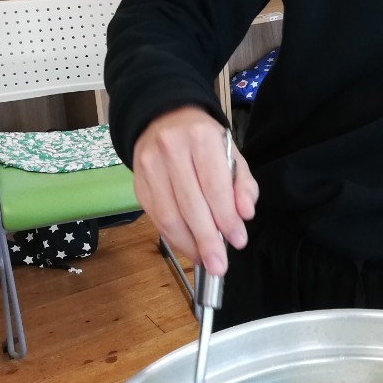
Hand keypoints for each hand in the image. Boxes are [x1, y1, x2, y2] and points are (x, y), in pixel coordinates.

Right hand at [132, 107, 257, 274]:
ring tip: (206, 260)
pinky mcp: (137, 182)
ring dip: (188, 244)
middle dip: (207, 240)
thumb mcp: (231, 153)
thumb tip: (245, 215)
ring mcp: (149, 166)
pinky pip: (155, 217)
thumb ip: (242, 184)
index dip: (226, 218)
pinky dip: (173, 237)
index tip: (238, 240)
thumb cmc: (204, 140)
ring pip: (168, 215)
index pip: (214, 186)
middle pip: (190, 205)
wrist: (164, 118)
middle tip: (219, 265)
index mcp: (201, 139)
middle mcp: (171, 150)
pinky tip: (189, 247)